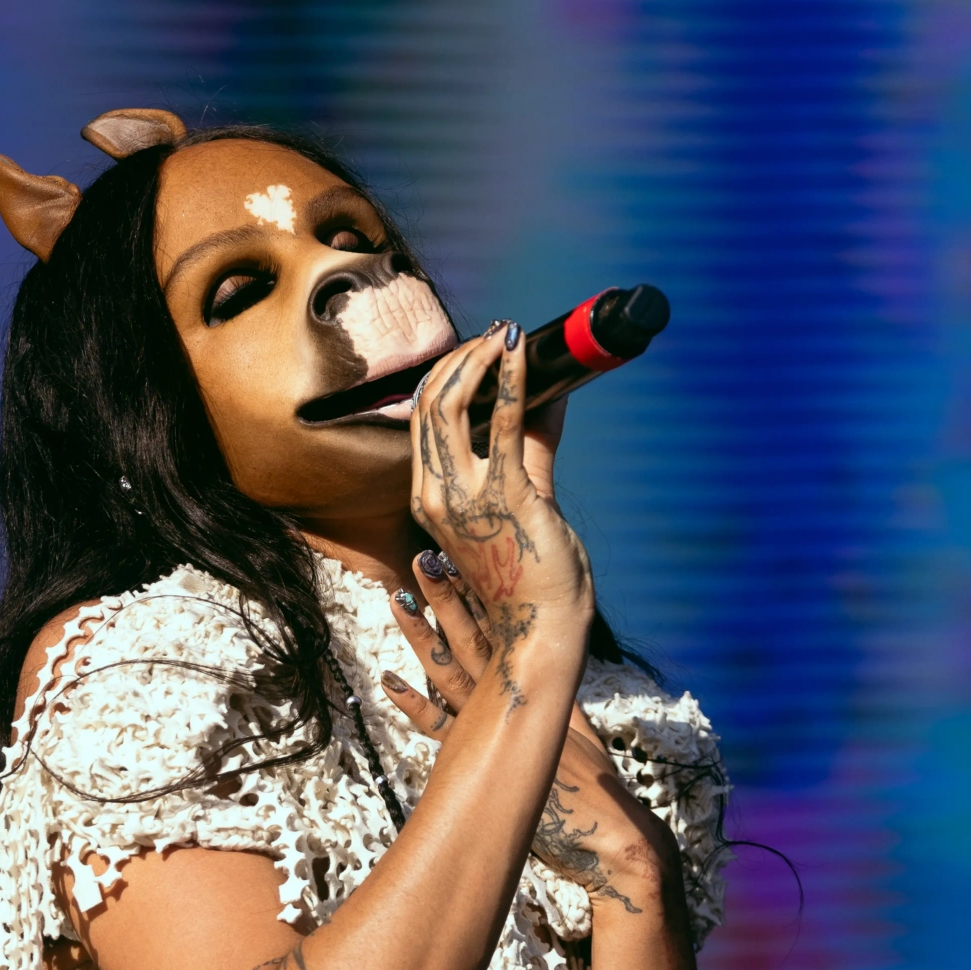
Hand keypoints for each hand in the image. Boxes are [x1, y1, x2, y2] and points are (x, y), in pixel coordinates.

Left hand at [382, 551, 679, 906]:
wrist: (610, 832)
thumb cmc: (599, 788)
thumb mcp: (582, 733)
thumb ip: (563, 703)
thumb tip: (555, 676)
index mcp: (543, 684)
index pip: (508, 626)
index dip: (483, 591)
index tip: (465, 554)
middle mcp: (517, 699)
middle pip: (476, 637)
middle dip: (449, 596)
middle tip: (425, 556)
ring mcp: (496, 728)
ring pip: (451, 671)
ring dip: (423, 635)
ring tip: (398, 598)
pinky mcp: (480, 761)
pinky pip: (439, 727)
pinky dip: (412, 703)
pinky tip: (387, 679)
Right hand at [408, 321, 591, 699]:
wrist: (541, 634)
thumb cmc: (532, 580)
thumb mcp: (521, 507)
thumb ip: (530, 449)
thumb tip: (548, 395)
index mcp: (429, 502)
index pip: (421, 422)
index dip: (445, 377)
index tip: (477, 351)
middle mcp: (436, 497)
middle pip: (427, 406)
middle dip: (459, 360)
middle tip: (493, 336)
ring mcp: (465, 498)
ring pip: (449, 406)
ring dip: (479, 361)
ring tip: (504, 337)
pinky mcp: (506, 496)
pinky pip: (502, 423)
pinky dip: (511, 379)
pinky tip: (522, 351)